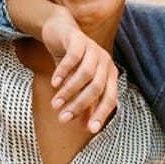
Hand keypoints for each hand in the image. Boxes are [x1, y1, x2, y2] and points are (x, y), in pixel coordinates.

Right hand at [39, 10, 117, 133]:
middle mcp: (105, 61)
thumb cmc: (73, 62)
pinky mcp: (78, 39)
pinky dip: (63, 72)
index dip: (101, 114)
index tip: (89, 130)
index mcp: (110, 74)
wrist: (61, 32)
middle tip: (62, 118)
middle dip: (79, 105)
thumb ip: (85, 104)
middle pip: (97, 88)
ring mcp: (93, 49)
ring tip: (55, 104)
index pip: (110, 98)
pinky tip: (53, 83)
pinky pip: (73, 57)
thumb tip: (87, 128)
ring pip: (85, 74)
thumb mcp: (78, 85)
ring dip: (69, 91)